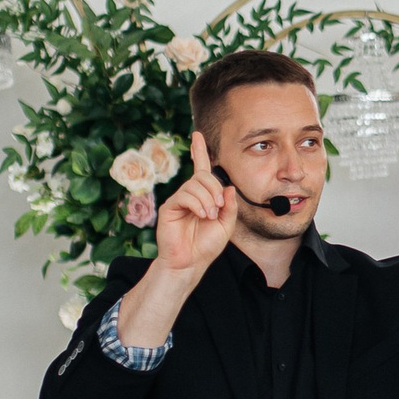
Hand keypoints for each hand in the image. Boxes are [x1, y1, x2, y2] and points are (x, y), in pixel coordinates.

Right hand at [156, 130, 239, 276]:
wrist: (189, 263)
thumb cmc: (206, 246)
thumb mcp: (226, 226)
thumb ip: (229, 206)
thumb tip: (228, 187)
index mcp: (203, 197)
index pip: (201, 169)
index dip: (199, 151)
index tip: (197, 135)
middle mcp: (189, 195)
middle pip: (203, 176)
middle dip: (215, 188)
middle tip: (219, 206)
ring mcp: (178, 200)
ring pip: (195, 184)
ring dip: (208, 199)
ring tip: (210, 216)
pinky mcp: (169, 207)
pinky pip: (185, 195)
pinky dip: (197, 203)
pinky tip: (202, 215)